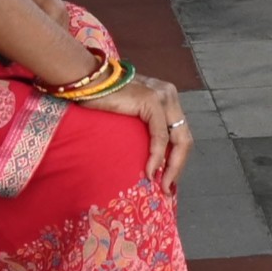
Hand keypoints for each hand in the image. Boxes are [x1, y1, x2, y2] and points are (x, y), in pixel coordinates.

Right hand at [94, 71, 193, 185]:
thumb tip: (151, 160)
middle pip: (184, 137)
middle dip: (178, 166)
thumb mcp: (131, 115)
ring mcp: (163, 96)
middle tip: (167, 188)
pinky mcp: (152, 101)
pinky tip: (150, 170)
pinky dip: (157, 156)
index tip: (168, 180)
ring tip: (162, 184)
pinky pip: (160, 136)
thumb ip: (144, 128)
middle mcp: (169, 95)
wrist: (87, 82)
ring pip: (178, 139)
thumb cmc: (101, 100)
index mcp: (166, 97)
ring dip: (172, 166)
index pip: (180, 133)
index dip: (178, 158)